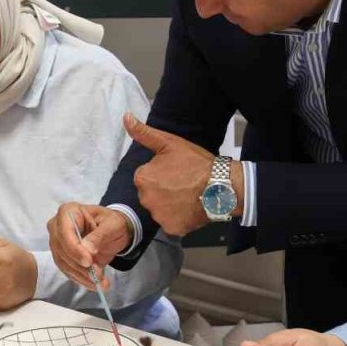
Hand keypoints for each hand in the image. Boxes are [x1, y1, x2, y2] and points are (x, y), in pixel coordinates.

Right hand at [46, 203, 131, 290]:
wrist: (114, 232)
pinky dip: (81, 279)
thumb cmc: (113, 223)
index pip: (65, 232)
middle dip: (80, 266)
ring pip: (64, 263)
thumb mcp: (112, 225)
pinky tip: (94, 284)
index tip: (88, 262)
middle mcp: (58, 226)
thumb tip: (87, 250)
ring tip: (101, 283)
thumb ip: (99, 235)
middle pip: (62, 250)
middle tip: (98, 276)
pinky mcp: (62, 257)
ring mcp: (58, 242)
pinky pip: (68, 271)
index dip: (75, 249)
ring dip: (82, 276)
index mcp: (68, 211)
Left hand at [125, 113, 241, 235]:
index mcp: (142, 178)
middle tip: (183, 183)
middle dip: (163, 190)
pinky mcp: (172, 228)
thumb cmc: (195, 163)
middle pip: (151, 194)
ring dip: (171, 204)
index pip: (146, 177)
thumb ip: (144, 133)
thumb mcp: (169, 143)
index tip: (176, 171)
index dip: (161, 174)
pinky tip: (190, 208)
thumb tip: (126, 117)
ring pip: (161, 209)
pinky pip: (172, 222)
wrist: (220, 185)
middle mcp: (145, 199)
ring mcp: (158, 215)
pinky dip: (179, 218)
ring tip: (188, 195)